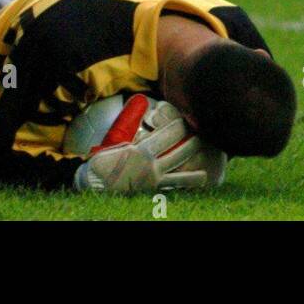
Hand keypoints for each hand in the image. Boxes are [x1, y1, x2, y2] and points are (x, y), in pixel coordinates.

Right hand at [73, 98, 221, 193]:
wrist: (97, 181)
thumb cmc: (105, 158)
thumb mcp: (118, 141)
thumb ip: (134, 131)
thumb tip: (146, 115)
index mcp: (143, 151)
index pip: (168, 136)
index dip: (179, 126)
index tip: (185, 119)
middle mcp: (152, 166)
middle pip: (179, 152)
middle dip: (192, 142)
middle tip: (201, 133)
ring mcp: (154, 179)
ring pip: (179, 171)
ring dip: (194, 166)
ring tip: (206, 162)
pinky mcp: (153, 188)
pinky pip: (172, 185)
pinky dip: (186, 183)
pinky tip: (199, 180)